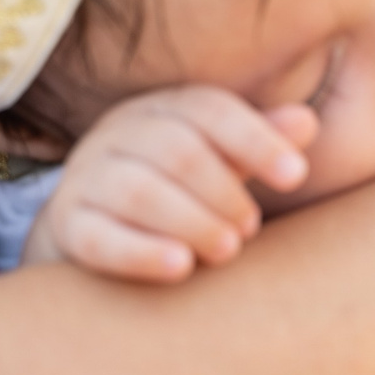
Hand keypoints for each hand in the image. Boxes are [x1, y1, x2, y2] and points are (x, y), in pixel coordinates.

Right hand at [23, 86, 316, 280]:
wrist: (91, 227)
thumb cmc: (177, 189)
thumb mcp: (221, 160)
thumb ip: (260, 142)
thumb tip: (308, 123)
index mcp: (162, 107)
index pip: (210, 110)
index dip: (257, 139)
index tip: (297, 175)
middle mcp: (119, 132)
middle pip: (176, 150)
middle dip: (223, 190)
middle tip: (251, 228)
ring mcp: (86, 176)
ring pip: (138, 191)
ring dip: (191, 221)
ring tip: (228, 249)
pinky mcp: (67, 224)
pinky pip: (99, 237)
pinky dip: (141, 252)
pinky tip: (180, 267)